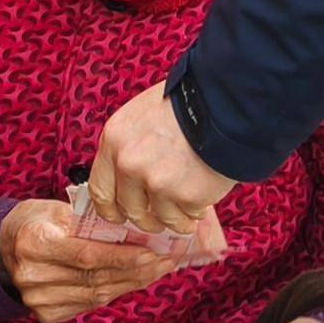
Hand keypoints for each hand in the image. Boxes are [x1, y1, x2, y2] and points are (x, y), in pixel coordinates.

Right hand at [0, 197, 180, 322]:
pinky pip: (89, 305)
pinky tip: (134, 281)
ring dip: (132, 283)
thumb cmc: (37, 222)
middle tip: (166, 260)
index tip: (153, 252)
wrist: (3, 249)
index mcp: (35, 242)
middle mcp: (33, 276)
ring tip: (157, 270)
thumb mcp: (57, 209)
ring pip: (96, 295)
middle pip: (95, 278)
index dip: (122, 256)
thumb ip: (91, 221)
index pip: (87, 254)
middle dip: (136, 270)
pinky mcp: (46, 314)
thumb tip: (136, 229)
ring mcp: (38, 300)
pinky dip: (115, 292)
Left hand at [89, 84, 234, 234]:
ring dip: (175, 219)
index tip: (119, 216)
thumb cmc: (186, 103)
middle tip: (157, 220)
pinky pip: (188, 216)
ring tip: (187, 212)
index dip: (110, 209)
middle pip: (130, 209)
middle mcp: (129, 164)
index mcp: (114, 141)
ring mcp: (156, 182)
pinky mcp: (185, 195)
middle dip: (146, 219)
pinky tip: (202, 201)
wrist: (223, 102)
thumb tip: (127, 179)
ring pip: (161, 218)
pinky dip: (195, 213)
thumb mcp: (142, 116)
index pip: (100, 190)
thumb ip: (129, 148)